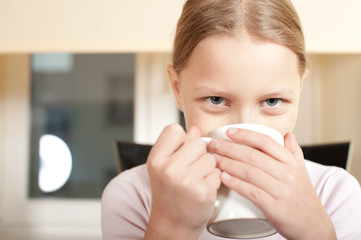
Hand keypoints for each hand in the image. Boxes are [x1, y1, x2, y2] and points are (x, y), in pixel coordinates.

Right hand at [145, 124, 220, 239]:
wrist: (172, 224)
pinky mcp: (203, 191)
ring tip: (196, 180)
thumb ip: (177, 146)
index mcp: (156, 159)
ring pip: (210, 157)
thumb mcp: (164, 166)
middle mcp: (169, 168)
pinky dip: (214, 180)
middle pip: (197, 142)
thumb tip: (195, 129)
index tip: (181, 152)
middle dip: (198, 154)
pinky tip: (202, 188)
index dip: (182, 139)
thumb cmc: (169, 194)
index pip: (174, 129)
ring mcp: (186, 180)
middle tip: (190, 170)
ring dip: (208, 168)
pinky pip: (218, 172)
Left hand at [208, 128, 335, 239]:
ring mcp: (281, 190)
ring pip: (250, 172)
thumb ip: (293, 151)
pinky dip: (236, 183)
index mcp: (291, 162)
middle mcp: (287, 173)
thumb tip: (287, 134)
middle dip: (229, 148)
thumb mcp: (302, 171)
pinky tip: (223, 178)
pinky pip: (251, 192)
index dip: (245, 134)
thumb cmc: (303, 197)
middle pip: (253, 155)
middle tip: (213, 145)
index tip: (229, 131)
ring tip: (215, 160)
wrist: (314, 226)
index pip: (266, 141)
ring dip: (228, 164)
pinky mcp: (274, 207)